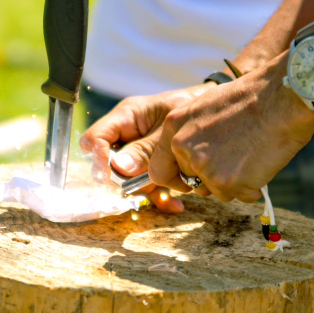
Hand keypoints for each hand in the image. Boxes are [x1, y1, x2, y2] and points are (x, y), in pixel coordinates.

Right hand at [80, 84, 212, 212]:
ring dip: (150, 190)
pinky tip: (176, 204)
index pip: (94, 139)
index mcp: (127, 117)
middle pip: (109, 165)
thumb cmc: (192, 107)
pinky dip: (160, 198)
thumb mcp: (169, 127)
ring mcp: (139, 153)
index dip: (99, 159)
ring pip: (129, 181)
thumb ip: (146, 148)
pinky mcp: (153, 167)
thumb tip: (119, 168)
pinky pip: (147, 188)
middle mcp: (128, 135)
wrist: (219, 111)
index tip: (113, 177)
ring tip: (180, 186)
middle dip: (128, 180)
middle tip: (149, 184)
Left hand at [148, 53, 313, 202]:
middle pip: (191, 182)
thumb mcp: (206, 106)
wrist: (281, 98)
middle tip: (236, 157)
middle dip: (211, 177)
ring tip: (250, 153)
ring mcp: (204, 167)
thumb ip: (191, 132)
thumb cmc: (251, 98)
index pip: (159, 169)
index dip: (176, 178)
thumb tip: (188, 156)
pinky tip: (261, 161)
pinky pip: (238, 196)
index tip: (190, 180)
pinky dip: (252, 186)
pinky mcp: (226, 182)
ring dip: (232, 181)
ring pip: (215, 190)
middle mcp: (184, 147)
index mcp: (175, 126)